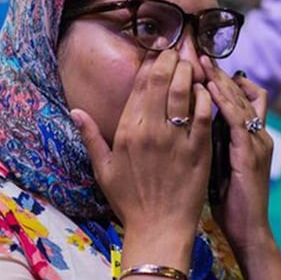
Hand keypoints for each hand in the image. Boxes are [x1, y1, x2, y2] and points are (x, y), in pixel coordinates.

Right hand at [72, 49, 210, 254]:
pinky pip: (204, 113)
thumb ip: (90, 137)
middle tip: (177, 51)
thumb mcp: (103, 169)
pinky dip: (205, 97)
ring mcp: (176, 139)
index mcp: (127, 132)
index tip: (157, 53)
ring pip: (184, 91)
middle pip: (162, 81)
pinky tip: (205, 90)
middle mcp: (151, 130)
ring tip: (191, 63)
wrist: (159, 229)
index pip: (140, 85)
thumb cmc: (130, 201)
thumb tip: (75, 111)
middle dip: (170, 60)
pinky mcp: (199, 150)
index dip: (150, 64)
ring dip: (188, 72)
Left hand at [201, 58, 275, 256]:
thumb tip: (190, 124)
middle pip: (242, 93)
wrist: (248, 230)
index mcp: (250, 137)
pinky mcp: (251, 153)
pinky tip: (209, 88)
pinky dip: (225, 101)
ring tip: (202, 62)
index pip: (241, 98)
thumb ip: (212, 142)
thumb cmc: (230, 201)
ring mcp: (257, 143)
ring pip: (241, 101)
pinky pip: (238, 119)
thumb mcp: (220, 164)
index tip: (199, 65)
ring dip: (221, 80)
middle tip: (198, 54)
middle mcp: (258, 135)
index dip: (222, 80)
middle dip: (219, 73)